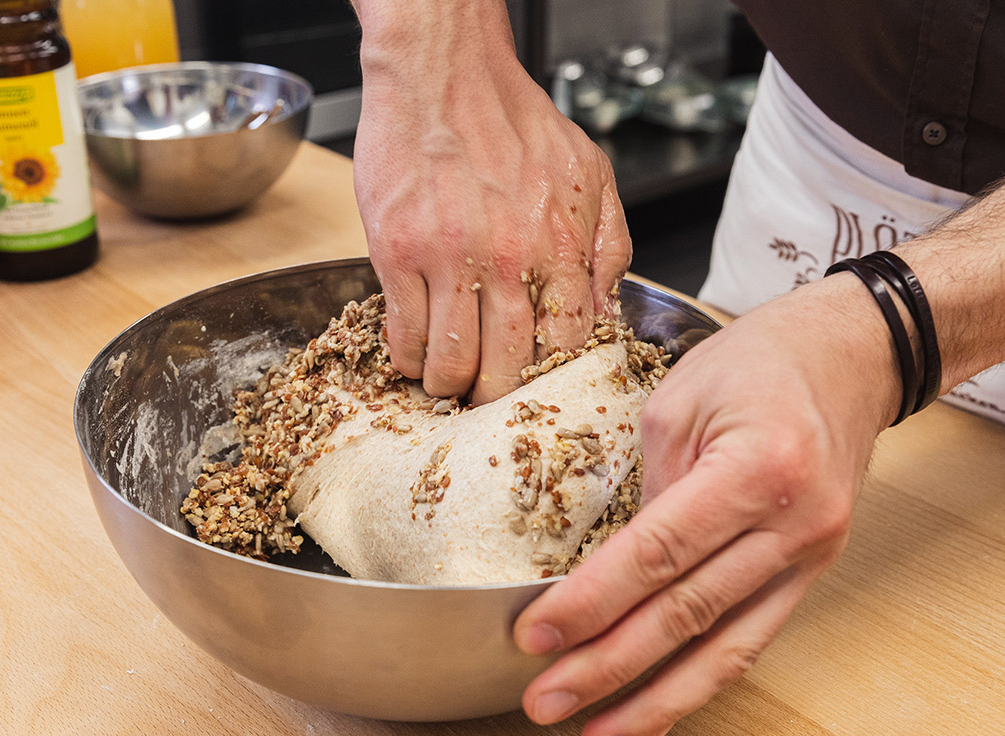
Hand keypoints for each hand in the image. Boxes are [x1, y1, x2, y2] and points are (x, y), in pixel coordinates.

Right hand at [352, 4, 629, 402]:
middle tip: (487, 396)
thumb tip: (608, 316)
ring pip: (450, 362)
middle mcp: (507, 258)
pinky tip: (416, 350)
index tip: (537, 386)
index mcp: (559, 243)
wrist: (444, 70)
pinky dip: (408, 355)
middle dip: (496, 395)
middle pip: (506, 369)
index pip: (565, 345)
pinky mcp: (396, 253)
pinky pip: (403, 334)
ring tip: (447, 379)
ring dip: (448, 383)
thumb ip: (607, 248)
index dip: (551, 378)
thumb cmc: (515, 119)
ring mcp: (447, 258)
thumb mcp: (590, 174)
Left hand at [513, 276, 902, 735]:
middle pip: (688, 612)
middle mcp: (795, 523)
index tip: (536, 636)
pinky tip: (658, 712)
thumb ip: (649, 485)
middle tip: (547, 701)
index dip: (592, 602)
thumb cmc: (764, 361)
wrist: (852, 355)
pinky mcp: (810, 571)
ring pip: (726, 647)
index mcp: (758, 467)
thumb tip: (613, 566)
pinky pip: (752, 638)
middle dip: (610, 665)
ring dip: (656, 700)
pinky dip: (702, 681)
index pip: (658, 553)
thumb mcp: (684, 399)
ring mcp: (810, 555)